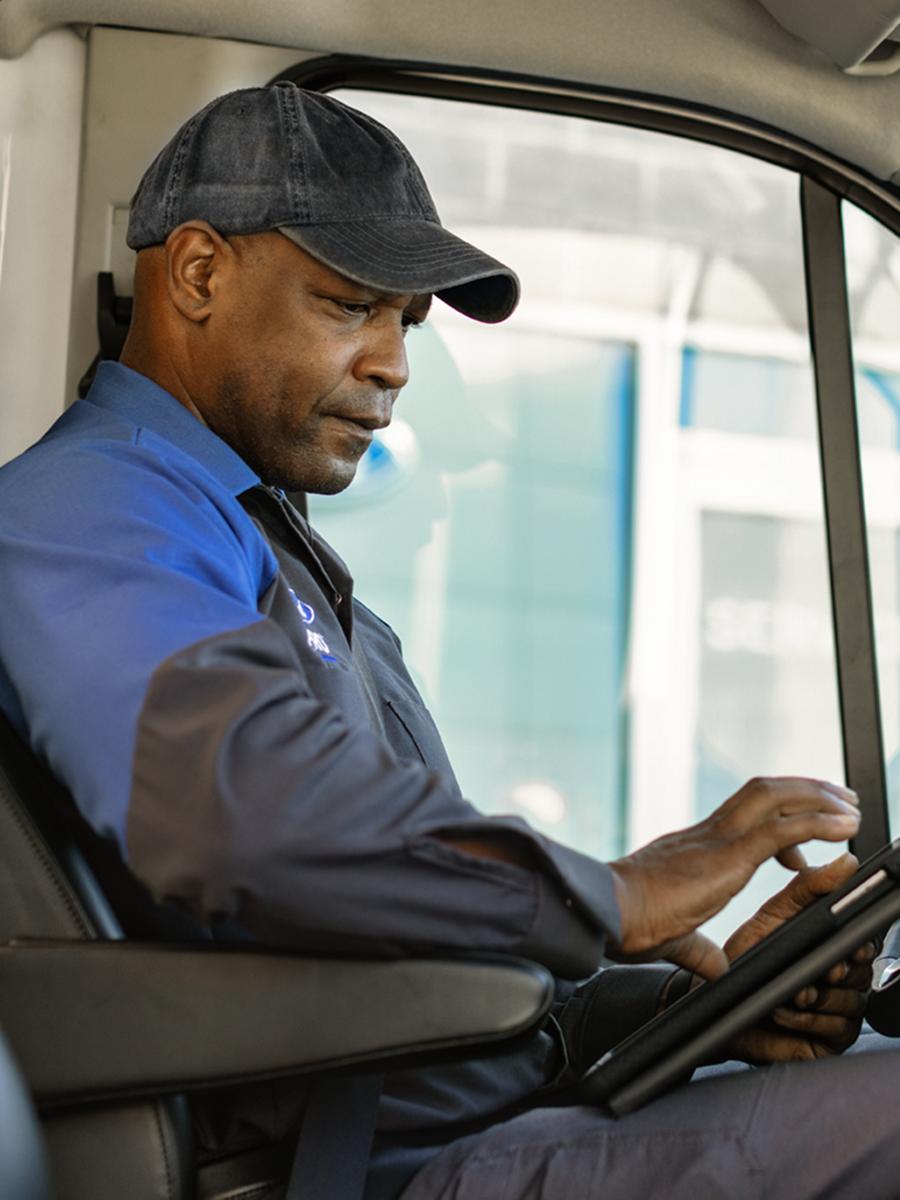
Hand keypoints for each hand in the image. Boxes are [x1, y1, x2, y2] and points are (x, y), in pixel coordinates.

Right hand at [607, 776, 859, 978]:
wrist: (607, 912)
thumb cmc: (626, 923)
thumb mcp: (674, 938)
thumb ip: (699, 949)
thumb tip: (714, 966)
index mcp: (694, 846)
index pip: (743, 815)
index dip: (778, 819)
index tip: (801, 842)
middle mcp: (707, 833)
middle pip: (763, 791)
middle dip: (806, 790)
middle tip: (841, 799)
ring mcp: (718, 838)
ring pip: (775, 796)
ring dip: (818, 797)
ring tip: (850, 808)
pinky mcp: (728, 855)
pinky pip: (783, 829)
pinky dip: (819, 824)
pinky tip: (843, 829)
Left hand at [722, 854, 875, 1063]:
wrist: (721, 1003)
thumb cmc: (747, 958)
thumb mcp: (774, 915)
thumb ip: (809, 887)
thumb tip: (847, 864)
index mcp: (836, 942)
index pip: (865, 939)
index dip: (857, 942)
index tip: (845, 945)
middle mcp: (845, 974)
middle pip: (861, 970)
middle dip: (830, 969)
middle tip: (807, 967)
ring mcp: (842, 1007)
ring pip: (849, 1000)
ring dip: (812, 994)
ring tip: (786, 990)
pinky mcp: (834, 1037)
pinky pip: (834, 1026)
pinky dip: (805, 1017)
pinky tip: (783, 1010)